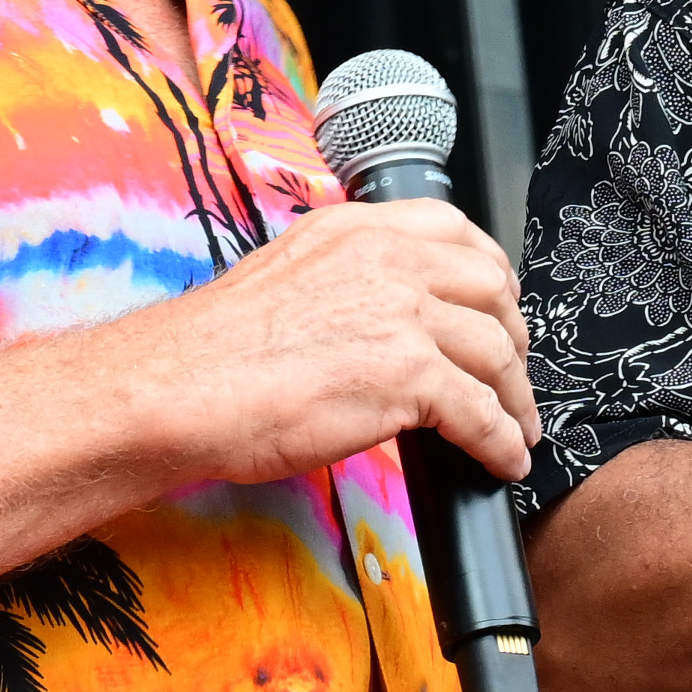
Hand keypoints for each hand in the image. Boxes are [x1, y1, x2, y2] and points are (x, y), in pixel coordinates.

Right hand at [91, 199, 535, 489]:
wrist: (176, 390)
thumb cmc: (212, 352)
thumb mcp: (286, 276)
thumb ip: (345, 280)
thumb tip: (385, 315)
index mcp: (354, 229)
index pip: (454, 229)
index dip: (491, 274)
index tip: (499, 308)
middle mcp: (386, 259)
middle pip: (492, 288)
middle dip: (513, 337)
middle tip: (511, 376)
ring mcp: (401, 313)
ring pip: (497, 354)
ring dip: (515, 400)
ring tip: (515, 431)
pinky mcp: (406, 374)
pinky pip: (481, 413)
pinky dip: (500, 443)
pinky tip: (501, 462)